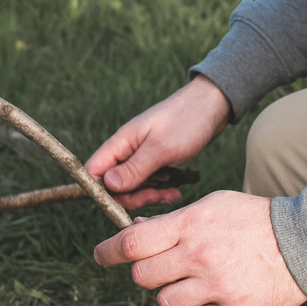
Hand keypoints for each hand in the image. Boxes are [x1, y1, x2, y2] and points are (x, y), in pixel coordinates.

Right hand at [85, 76, 230, 208]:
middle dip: (133, 197)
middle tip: (157, 197)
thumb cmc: (186, 120)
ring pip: (132, 186)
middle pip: (113, 185)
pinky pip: (148, 183)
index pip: (94, 172)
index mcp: (121, 142)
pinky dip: (160, 190)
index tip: (126, 200)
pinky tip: (176, 191)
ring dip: (150, 195)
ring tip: (173, 195)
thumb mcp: (161, 148)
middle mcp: (126, 150)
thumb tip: (107, 185)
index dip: (102, 191)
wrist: (212, 105)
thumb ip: (134, 168)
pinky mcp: (155, 160)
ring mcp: (140, 155)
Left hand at [93, 191, 306, 305]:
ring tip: (197, 282)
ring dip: (173, 295)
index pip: (132, 243)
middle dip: (148, 273)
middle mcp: (200, 255)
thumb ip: (173, 221)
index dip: (109, 251)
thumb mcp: (212, 205)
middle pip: (142, 277)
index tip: (101, 255)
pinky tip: (217, 297)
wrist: (305, 241)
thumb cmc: (253, 219)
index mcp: (191, 224)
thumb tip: (133, 231)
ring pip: (165, 303)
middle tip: (167, 267)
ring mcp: (217, 286)